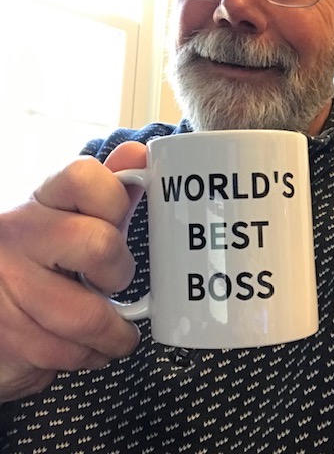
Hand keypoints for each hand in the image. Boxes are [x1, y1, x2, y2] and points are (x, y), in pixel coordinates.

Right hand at [0, 141, 145, 401]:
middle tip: (115, 283)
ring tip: (117, 333)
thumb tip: (140, 155)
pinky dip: (88, 357)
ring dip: (113, 334)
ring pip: (85, 315)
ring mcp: (6, 284)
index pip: (84, 177)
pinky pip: (65, 354)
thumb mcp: (66, 220)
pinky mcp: (4, 336)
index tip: (118, 217)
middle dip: (120, 272)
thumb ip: (103, 193)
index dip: (114, 197)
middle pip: (100, 245)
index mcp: (40, 201)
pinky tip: (86, 348)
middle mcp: (17, 234)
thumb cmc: (36, 260)